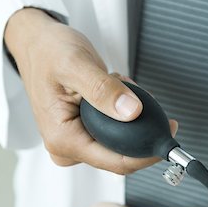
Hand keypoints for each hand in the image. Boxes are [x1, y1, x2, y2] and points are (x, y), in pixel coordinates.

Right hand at [5, 8, 177, 172]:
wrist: (38, 44)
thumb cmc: (49, 52)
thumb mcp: (76, 65)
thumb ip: (103, 90)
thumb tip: (132, 113)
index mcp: (63, 139)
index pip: (116, 162)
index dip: (147, 153)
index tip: (169, 133)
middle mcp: (67, 147)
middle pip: (120, 154)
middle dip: (137, 126)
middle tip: (134, 90)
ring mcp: (76, 141)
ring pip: (120, 141)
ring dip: (129, 115)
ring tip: (118, 84)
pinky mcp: (83, 133)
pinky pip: (115, 131)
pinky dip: (122, 111)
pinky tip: (114, 89)